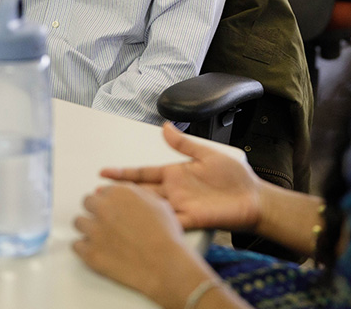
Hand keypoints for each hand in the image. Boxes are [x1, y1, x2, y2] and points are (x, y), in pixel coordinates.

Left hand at [73, 183, 212, 308]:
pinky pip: (76, 245)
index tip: (113, 209)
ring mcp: (94, 230)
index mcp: (120, 193)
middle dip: (96, 211)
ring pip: (78, 222)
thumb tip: (125, 194)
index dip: (109, 201)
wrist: (164, 264)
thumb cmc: (165, 235)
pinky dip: (84, 248)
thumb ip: (138, 195)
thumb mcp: (158, 204)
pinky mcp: (89, 252)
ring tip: (101, 237)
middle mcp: (104, 208)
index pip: (103, 191)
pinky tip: (97, 250)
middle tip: (106, 222)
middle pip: (87, 203)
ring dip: (88, 227)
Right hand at [99, 122, 262, 232]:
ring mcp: (180, 206)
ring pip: (150, 207)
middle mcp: (174, 190)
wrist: (253, 198)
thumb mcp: (208, 154)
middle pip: (142, 191)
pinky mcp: (190, 219)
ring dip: (132, 208)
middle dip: (120, 192)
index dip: (124, 173)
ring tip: (109, 209)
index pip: (144, 173)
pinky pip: (168, 222)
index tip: (104, 172)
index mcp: (176, 173)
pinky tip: (138, 223)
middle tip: (97, 194)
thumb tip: (166, 127)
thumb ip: (184, 144)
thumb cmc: (234, 177)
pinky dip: (154, 223)